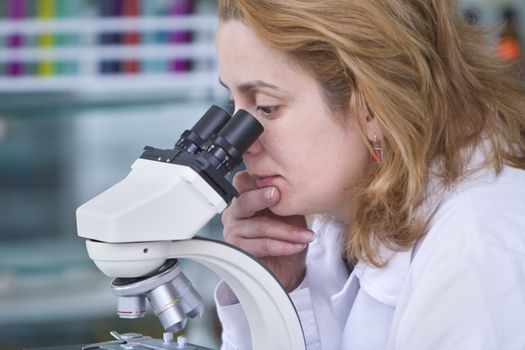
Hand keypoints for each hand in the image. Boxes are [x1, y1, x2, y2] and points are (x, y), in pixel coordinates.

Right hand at [222, 170, 314, 291]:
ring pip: (260, 226)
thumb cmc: (286, 235)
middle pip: (245, 201)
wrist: (289, 265)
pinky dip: (283, 245)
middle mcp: (234, 213)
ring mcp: (233, 232)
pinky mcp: (239, 251)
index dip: (256, 180)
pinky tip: (298, 245)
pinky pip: (263, 245)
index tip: (275, 182)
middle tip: (278, 195)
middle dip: (262, 198)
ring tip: (306, 235)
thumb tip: (286, 179)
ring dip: (288, 231)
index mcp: (244, 198)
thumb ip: (282, 195)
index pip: (242, 181)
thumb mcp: (288, 210)